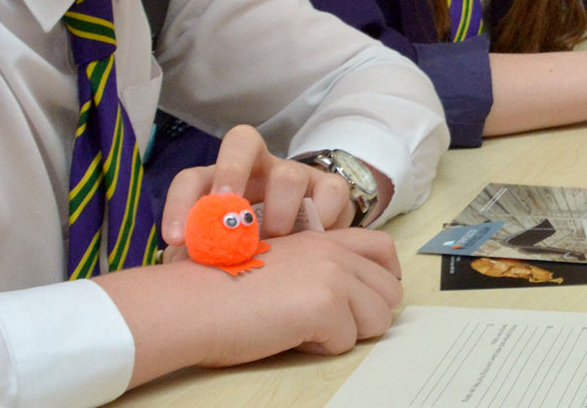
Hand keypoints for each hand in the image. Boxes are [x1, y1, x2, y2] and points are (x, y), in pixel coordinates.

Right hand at [98, 228, 403, 380]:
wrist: (195, 301)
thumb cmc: (223, 289)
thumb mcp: (280, 264)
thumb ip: (317, 269)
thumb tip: (352, 299)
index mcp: (323, 238)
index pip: (384, 249)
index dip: (384, 279)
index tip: (366, 301)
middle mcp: (333, 250)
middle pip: (391, 291)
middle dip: (366, 316)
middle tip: (327, 324)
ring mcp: (333, 274)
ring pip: (378, 319)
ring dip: (344, 333)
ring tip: (303, 328)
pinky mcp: (326, 303)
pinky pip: (347, 341)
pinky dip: (319, 347)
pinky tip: (289, 335)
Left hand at [160, 126, 354, 255]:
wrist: (310, 258)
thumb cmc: (253, 257)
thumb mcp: (223, 257)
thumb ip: (203, 259)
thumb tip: (179, 273)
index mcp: (222, 185)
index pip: (193, 178)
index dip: (180, 202)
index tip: (176, 238)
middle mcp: (259, 169)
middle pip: (243, 141)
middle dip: (232, 172)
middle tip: (228, 209)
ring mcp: (297, 175)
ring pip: (288, 174)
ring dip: (280, 213)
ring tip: (278, 242)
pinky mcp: (330, 188)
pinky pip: (330, 190)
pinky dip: (322, 216)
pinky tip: (316, 240)